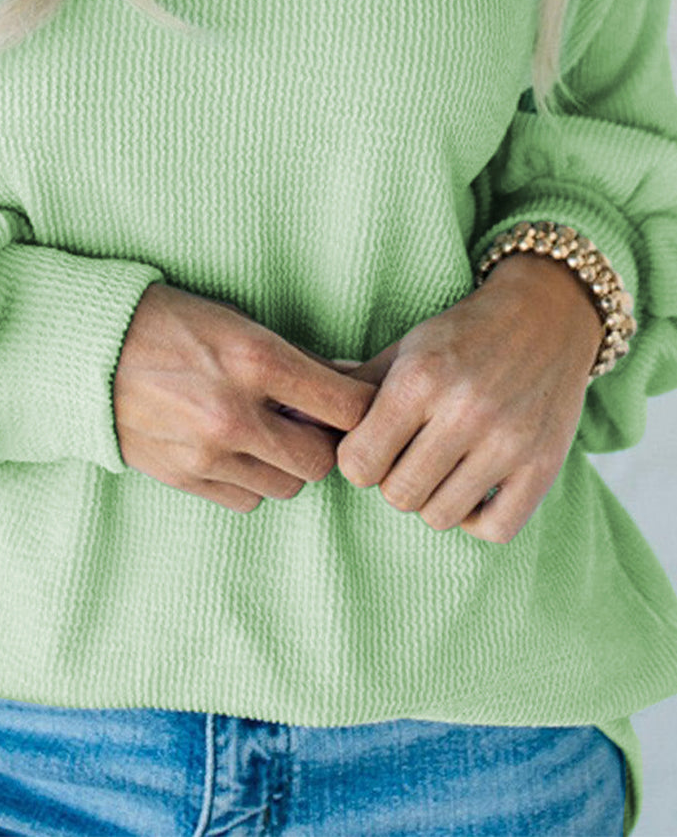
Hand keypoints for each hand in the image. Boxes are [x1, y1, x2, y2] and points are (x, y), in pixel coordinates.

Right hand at [113, 285, 376, 513]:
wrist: (84, 348)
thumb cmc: (167, 322)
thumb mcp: (236, 322)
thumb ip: (297, 358)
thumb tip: (355, 381)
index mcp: (254, 359)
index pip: (345, 406)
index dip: (362, 409)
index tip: (358, 406)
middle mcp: (235, 412)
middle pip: (320, 461)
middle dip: (322, 444)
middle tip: (309, 423)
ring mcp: (207, 452)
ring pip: (286, 486)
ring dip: (286, 465)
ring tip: (267, 433)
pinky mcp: (183, 477)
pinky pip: (246, 499)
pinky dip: (251, 481)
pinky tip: (235, 451)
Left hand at [330, 256, 603, 542]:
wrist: (547, 316)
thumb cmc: (462, 335)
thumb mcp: (404, 349)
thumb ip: (353, 390)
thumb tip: (298, 424)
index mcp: (420, 378)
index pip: (358, 463)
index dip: (358, 461)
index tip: (373, 445)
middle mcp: (465, 411)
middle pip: (398, 496)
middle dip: (394, 480)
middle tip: (410, 454)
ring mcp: (509, 442)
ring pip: (441, 516)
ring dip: (434, 498)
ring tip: (443, 465)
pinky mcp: (544, 465)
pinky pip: (495, 530)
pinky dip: (478, 519)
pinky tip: (474, 485)